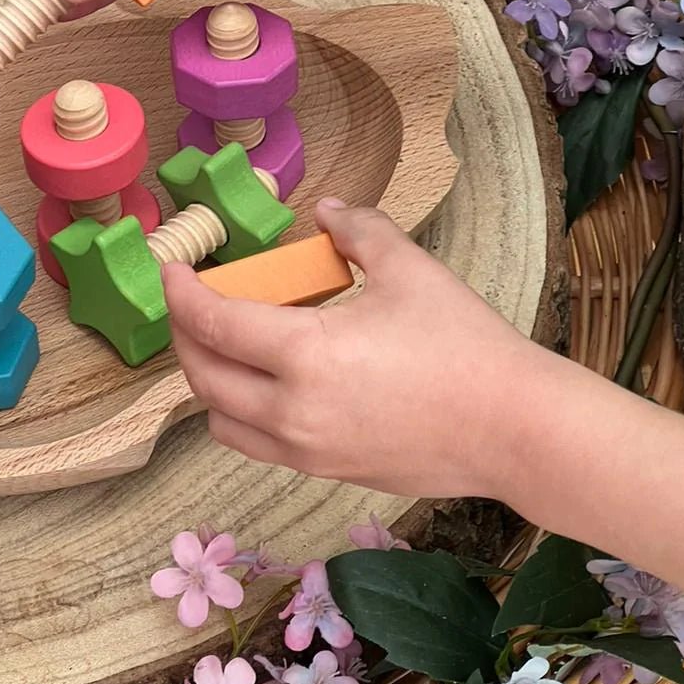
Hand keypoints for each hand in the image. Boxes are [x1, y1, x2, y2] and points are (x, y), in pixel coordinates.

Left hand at [164, 199, 557, 500]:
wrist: (514, 431)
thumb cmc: (466, 348)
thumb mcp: (410, 270)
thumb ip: (359, 231)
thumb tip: (328, 210)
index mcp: (304, 355)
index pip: (213, 323)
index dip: (180, 293)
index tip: (170, 269)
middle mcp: (291, 411)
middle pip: (202, 375)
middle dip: (184, 335)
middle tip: (191, 302)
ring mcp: (305, 450)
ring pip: (221, 419)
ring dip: (208, 380)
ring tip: (225, 344)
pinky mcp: (325, 472)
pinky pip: (257, 443)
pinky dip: (241, 412)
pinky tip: (266, 382)